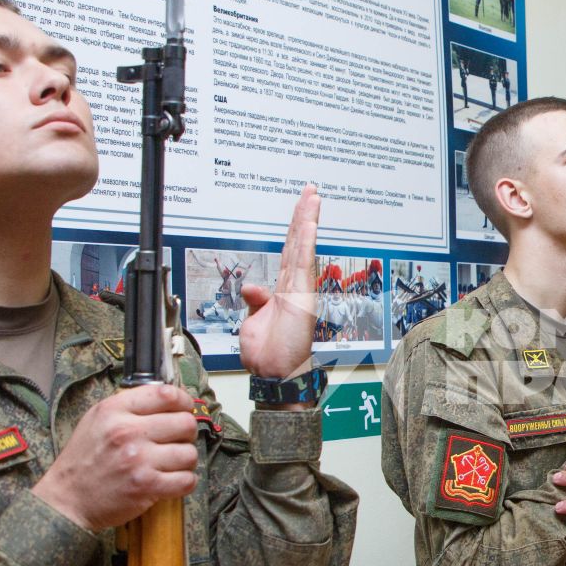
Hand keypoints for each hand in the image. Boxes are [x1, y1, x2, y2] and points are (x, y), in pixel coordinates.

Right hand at [33, 383, 198, 529]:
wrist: (67, 499)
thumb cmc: (84, 460)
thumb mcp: (97, 420)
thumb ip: (129, 407)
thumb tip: (171, 400)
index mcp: (114, 410)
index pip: (166, 394)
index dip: (183, 402)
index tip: (183, 410)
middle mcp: (127, 432)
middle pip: (185, 423)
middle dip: (186, 434)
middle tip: (175, 441)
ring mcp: (138, 460)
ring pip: (190, 453)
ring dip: (185, 460)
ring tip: (171, 464)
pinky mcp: (146, 486)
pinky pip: (187, 480)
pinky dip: (184, 482)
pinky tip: (171, 481)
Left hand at [238, 184, 320, 378]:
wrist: (274, 374)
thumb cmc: (268, 355)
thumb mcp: (253, 322)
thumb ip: (256, 301)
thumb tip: (253, 287)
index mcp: (282, 291)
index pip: (288, 252)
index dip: (293, 229)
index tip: (299, 208)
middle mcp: (293, 287)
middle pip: (298, 243)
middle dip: (303, 215)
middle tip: (310, 191)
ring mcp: (300, 290)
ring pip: (302, 248)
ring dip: (307, 221)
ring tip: (313, 197)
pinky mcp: (302, 297)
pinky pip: (304, 264)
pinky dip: (307, 243)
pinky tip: (310, 224)